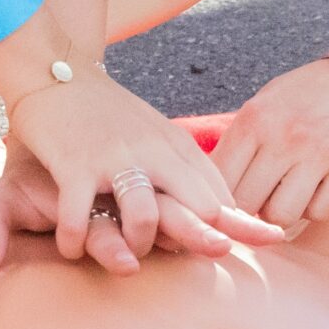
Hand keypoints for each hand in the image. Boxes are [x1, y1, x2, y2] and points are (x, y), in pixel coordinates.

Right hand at [0, 72, 283, 272]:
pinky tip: (70, 249)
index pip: (219, 190)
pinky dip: (75, 238)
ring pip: (144, 216)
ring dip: (138, 244)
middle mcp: (152, 153)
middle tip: (218, 256)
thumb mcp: (155, 134)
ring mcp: (114, 158)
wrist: (56, 68)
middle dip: (212, 236)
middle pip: (196, 204)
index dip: (244, 219)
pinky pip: (79, 214)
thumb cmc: (106, 112)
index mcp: (174, 148)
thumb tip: (220, 207)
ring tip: (127, 260)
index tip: (272, 240)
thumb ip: (182, 168)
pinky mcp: (75, 163)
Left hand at [213, 59, 328, 226]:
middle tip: (260, 198)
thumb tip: (207, 193)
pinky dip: (314, 209)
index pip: (222, 181)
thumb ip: (233, 147)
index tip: (229, 202)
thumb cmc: (296, 101)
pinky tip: (315, 189)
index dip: (222, 199)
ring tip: (286, 195)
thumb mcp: (257, 110)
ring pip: (283, 215)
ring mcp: (319, 151)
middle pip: (249, 203)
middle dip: (250, 209)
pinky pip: (318, 213)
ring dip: (282, 213)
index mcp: (254, 120)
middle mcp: (285, 135)